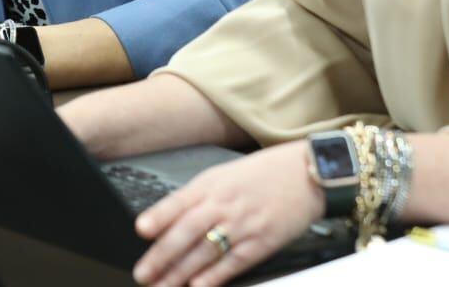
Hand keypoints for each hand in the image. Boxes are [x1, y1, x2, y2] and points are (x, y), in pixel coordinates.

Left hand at [132, 141, 324, 286]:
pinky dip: (214, 276)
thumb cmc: (265, 174)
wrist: (307, 173)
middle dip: (162, 255)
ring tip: (163, 286)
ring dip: (181, 272)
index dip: (159, 215)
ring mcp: (243, 224)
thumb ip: (198, 196)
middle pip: (188, 230)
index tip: (141, 229)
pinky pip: (233, 262)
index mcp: (212, 184)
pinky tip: (198, 286)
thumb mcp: (225, 175)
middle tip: (143, 273)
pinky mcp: (261, 242)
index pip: (180, 200)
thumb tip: (168, 218)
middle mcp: (224, 203)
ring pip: (205, 250)